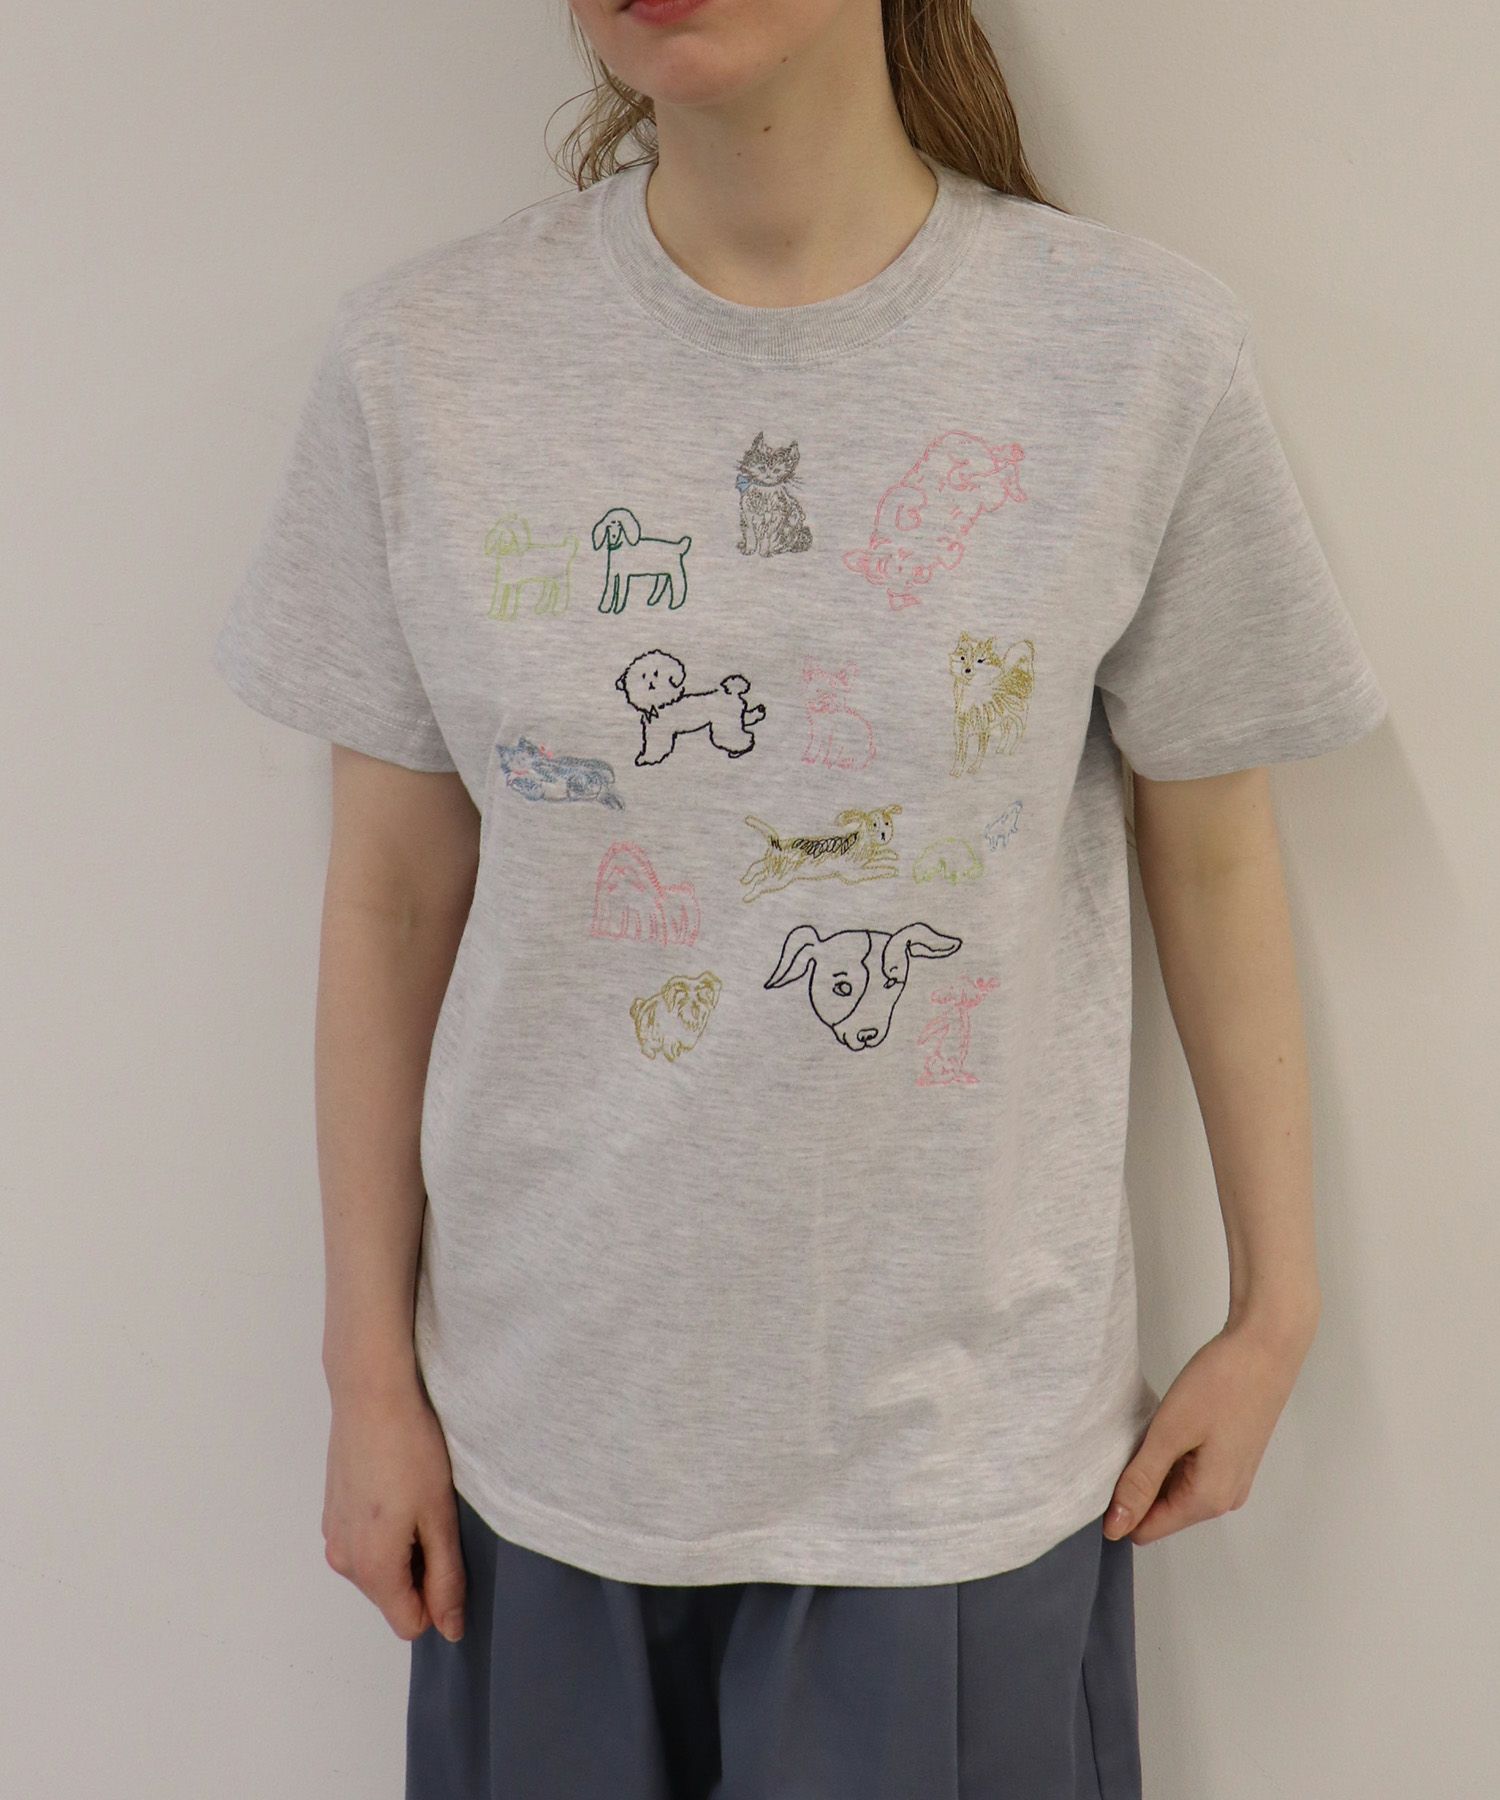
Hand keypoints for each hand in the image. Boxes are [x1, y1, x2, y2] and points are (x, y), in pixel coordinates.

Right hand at [321, 1376, 466, 1642]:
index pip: (410, 1624)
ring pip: (378, 1568)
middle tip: (434, 1517)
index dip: (438, 1599)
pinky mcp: (331, 1511)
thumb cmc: (411, 1451)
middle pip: (393, 1596)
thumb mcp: (440, 1517)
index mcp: (371, 1568)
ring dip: (403, 1548)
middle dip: (420, 1570)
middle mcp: (343, 1560)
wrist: (371, 1395)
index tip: (449, 1553)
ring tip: (415, 1499)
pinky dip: (385, 1529)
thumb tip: (449, 1629)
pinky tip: (396, 1488)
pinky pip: (364, 1543)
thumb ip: (446, 1579)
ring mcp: (333, 1534)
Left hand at [1103, 1307, 1318, 1545]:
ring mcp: (1232, 1479)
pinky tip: (1172, 1424)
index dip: (1120, 1507)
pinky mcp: (1234, 1458)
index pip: (1147, 1529)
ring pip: (1176, 1489)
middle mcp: (1224, 1500)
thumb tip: (1116, 1527)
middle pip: (1162, 1511)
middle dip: (1139, 1483)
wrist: (1266, 1347)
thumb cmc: (1220, 1385)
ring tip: (1153, 1428)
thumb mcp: (1170, 1432)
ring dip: (1157, 1466)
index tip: (1106, 1470)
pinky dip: (1174, 1454)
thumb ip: (1141, 1481)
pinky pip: (1191, 1472)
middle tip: (1132, 1440)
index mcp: (1208, 1500)